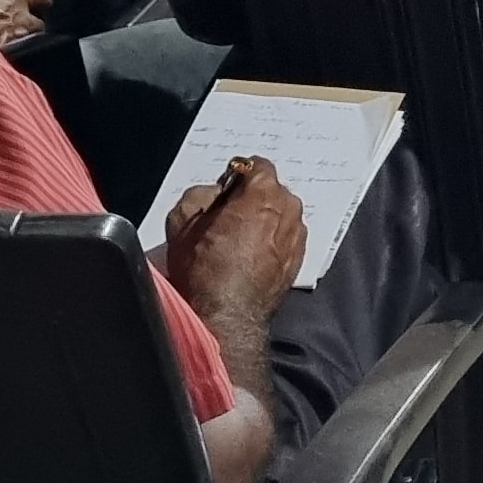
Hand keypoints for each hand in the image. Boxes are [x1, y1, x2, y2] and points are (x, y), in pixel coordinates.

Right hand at [158, 157, 306, 321]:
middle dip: (253, 198)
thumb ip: (201, 193)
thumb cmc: (203, 270)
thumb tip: (214, 191)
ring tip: (240, 240)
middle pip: (272, 190)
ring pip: (281, 215)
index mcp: (263, 194)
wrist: (224, 317)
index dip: (238, 175)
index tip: (225, 189)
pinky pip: (286, 238)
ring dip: (265, 220)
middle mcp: (288, 210)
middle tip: (229, 217)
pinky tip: (251, 256)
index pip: (257, 165)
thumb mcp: (183, 220)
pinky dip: (273, 241)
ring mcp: (297, 236)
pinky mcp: (299, 260)